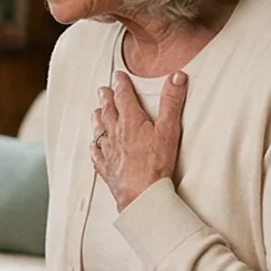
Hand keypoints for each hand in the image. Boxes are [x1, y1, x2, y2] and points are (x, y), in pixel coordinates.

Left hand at [92, 71, 187, 209]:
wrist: (141, 194)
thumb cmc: (156, 164)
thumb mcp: (169, 129)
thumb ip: (172, 102)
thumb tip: (177, 76)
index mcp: (130, 121)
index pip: (123, 96)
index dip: (121, 84)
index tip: (118, 76)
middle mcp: (115, 134)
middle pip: (108, 111)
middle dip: (106, 98)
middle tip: (102, 89)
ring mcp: (109, 152)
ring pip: (99, 131)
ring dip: (98, 119)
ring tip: (96, 111)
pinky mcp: (107, 169)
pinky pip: (97, 155)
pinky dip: (95, 147)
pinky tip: (93, 146)